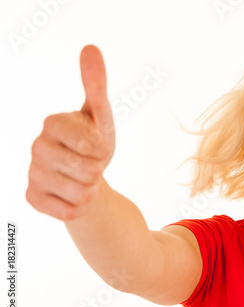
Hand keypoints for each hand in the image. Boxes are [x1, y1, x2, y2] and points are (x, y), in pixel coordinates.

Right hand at [26, 45, 115, 221]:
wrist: (86, 175)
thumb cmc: (95, 141)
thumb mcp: (101, 114)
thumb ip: (95, 84)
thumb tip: (90, 47)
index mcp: (52, 123)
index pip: (91, 143)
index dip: (102, 148)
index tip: (96, 143)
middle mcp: (36, 147)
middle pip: (88, 170)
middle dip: (99, 170)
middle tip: (91, 163)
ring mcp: (32, 174)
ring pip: (81, 193)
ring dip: (91, 189)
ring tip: (84, 178)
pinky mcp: (33, 198)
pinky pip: (70, 211)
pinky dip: (80, 207)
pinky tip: (73, 194)